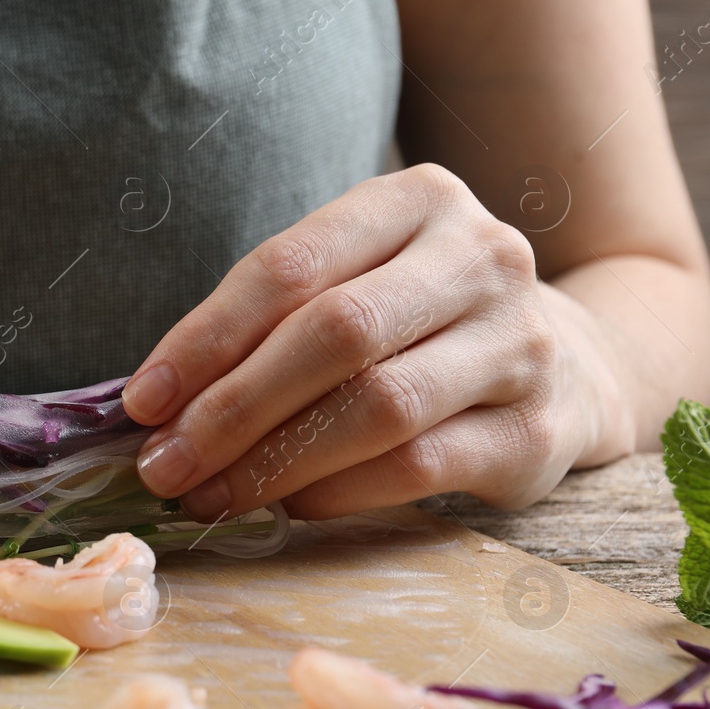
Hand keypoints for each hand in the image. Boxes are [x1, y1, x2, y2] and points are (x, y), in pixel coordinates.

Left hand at [122, 164, 633, 519]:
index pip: (288, 267)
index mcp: (416, 201)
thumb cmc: (416, 323)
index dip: (204, 338)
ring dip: (274, 460)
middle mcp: (480, 257)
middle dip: (232, 408)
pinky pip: (418, 465)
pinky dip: (336, 491)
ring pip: (377, 404)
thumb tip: (156, 406)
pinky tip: (287, 506)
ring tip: (208, 493)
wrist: (566, 365)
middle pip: (332, 333)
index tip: (142, 402)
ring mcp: (521, 342)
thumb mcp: (351, 284)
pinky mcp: (540, 429)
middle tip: (164, 465)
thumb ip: (267, 323)